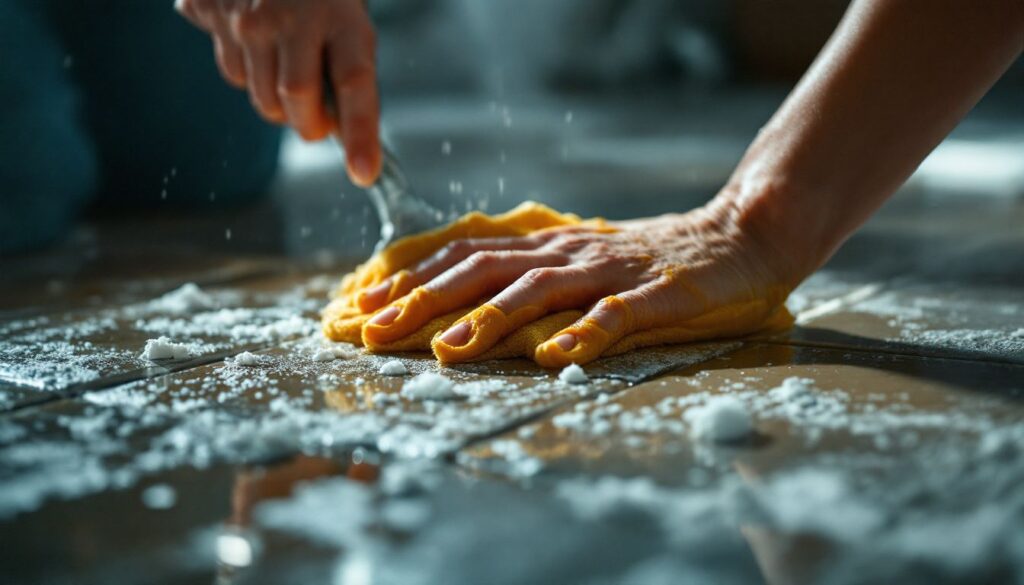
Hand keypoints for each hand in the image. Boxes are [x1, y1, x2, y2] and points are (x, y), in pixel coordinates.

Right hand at [175, 0, 380, 185]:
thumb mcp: (349, 21)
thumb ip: (347, 73)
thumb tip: (345, 136)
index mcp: (343, 16)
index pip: (354, 84)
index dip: (359, 133)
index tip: (364, 173)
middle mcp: (292, 15)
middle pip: (295, 100)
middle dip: (308, 123)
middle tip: (319, 118)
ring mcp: (247, 14)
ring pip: (260, 94)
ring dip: (277, 100)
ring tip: (289, 64)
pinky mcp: (211, 10)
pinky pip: (233, 71)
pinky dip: (249, 71)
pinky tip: (259, 42)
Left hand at [353, 199, 798, 366]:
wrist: (736, 238)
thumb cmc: (648, 260)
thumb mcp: (579, 262)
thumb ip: (529, 277)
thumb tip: (461, 306)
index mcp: (545, 247)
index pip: (464, 257)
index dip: (411, 281)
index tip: (363, 309)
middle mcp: (566, 253)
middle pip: (483, 271)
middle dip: (424, 302)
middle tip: (374, 332)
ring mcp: (609, 272)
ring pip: (538, 290)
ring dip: (488, 319)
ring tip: (446, 349)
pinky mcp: (655, 294)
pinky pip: (615, 316)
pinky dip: (584, 335)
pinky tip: (556, 358)